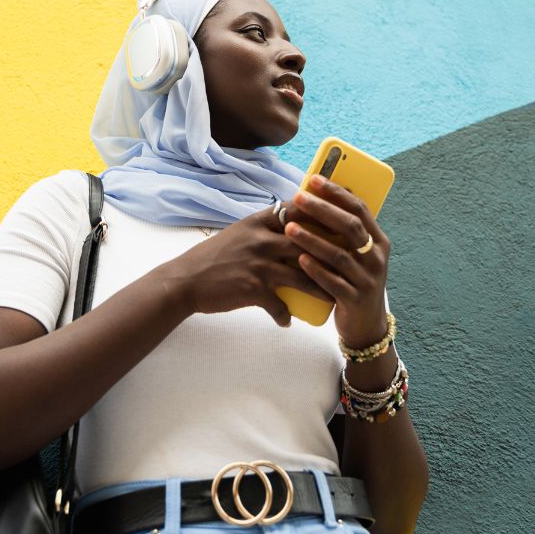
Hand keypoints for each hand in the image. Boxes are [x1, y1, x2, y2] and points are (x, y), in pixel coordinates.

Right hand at [161, 205, 332, 326]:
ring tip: (333, 297)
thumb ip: (261, 229)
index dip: (321, 216)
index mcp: (258, 223)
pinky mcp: (253, 289)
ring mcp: (259, 264)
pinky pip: (279, 305)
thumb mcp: (236, 233)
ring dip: (321, 289)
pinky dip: (284, 315)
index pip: (297, 212)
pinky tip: (288, 321)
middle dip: (332, 253)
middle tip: (350, 263)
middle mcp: (262, 240)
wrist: (184, 281)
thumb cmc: (209, 258)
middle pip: (308, 244)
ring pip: (303, 276)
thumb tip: (286, 225)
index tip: (339, 223)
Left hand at [282, 174, 390, 346]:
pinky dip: (315, 270)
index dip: (336, 192)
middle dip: (322, 210)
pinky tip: (299, 259)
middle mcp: (377, 258)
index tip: (314, 179)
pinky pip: (333, 282)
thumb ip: (343, 233)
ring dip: (312, 240)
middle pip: (350, 227)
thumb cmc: (353, 282)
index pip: (359, 208)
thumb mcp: (356, 256)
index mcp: (378, 241)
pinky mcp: (355, 299)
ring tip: (289, 228)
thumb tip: (316, 199)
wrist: (365, 326)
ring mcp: (368, 279)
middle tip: (298, 198)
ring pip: (339, 255)